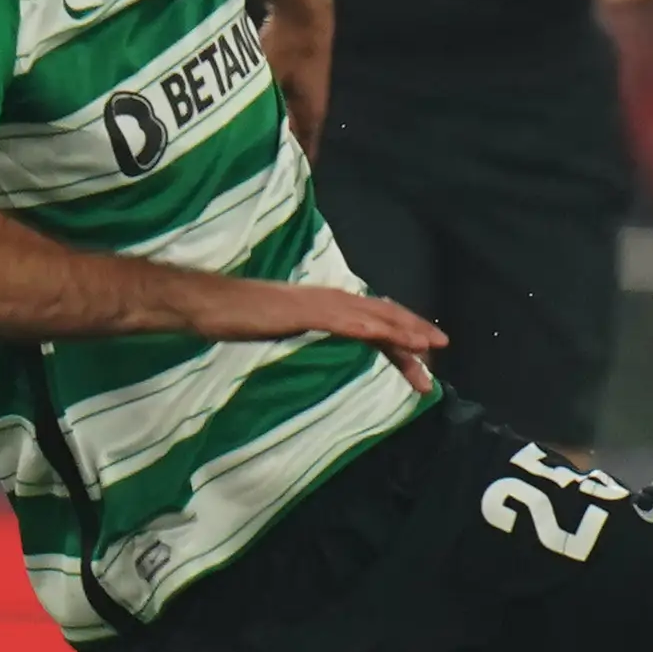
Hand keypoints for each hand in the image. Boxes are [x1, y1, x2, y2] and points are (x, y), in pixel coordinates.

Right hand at [181, 276, 446, 392]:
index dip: (400, 333)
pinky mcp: (310, 312)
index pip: (374, 318)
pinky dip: (377, 331)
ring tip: (431, 347)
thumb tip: (328, 346)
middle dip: (414, 333)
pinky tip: (394, 340)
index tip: (422, 352)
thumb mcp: (286, 328)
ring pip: (375, 317)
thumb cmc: (241, 318)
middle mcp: (333, 299)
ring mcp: (323, 304)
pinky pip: (351, 323)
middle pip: (383, 316)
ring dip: (405, 332)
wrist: (211, 305)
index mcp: (328, 303)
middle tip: (441, 350)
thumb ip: (311, 333)